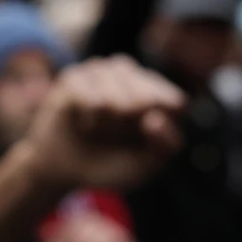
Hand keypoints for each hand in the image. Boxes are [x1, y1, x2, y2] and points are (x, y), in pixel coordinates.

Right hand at [24, 57, 184, 190]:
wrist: (67, 169)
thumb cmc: (113, 164)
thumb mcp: (146, 165)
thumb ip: (164, 146)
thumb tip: (155, 119)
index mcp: (160, 94)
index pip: (174, 102)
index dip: (159, 127)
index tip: (146, 140)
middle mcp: (133, 76)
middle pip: (146, 99)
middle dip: (131, 128)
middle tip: (118, 136)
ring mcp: (102, 72)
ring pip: (115, 97)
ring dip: (107, 124)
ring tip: (99, 130)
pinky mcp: (74, 76)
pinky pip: (87, 98)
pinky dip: (87, 119)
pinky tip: (83, 123)